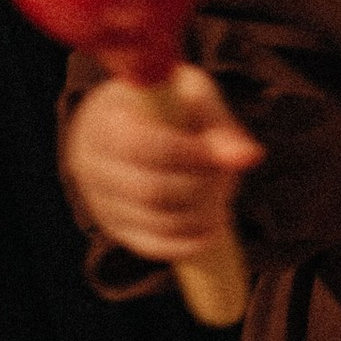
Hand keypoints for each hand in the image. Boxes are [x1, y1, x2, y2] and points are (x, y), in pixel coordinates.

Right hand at [62, 66, 259, 262]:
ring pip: (154, 221)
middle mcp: (90, 164)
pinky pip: (152, 245)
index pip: (140, 146)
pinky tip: (212, 226)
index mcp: (104, 120)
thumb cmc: (169, 103)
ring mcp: (98, 200)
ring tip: (222, 197)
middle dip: (199, 188)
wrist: (133, 120)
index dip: (186, 154)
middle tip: (227, 179)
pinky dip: (189, 242)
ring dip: (200, 215)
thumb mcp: (192, 96)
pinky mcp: (115, 227)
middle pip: (148, 190)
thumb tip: (250, 158)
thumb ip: (220, 125)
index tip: (217, 155)